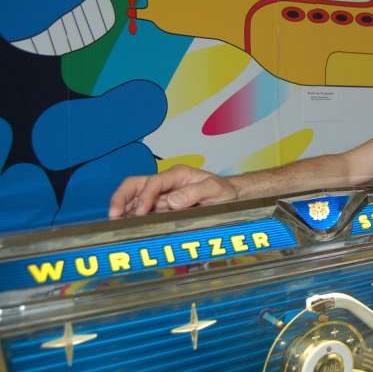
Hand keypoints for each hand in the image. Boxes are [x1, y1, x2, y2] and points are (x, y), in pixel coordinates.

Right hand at [108, 164, 237, 216]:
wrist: (230, 196)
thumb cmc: (223, 190)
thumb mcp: (215, 189)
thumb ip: (195, 193)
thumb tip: (172, 201)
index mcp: (177, 175)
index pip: (153, 182)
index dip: (144, 197)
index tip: (140, 212)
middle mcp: (166, 183)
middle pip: (135, 185)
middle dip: (120, 197)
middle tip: (113, 215)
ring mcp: (162, 195)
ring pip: (135, 198)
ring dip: (124, 210)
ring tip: (116, 225)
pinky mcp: (162, 207)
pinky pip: (143, 210)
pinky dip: (133, 218)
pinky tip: (129, 228)